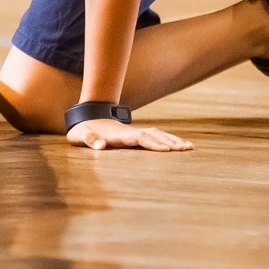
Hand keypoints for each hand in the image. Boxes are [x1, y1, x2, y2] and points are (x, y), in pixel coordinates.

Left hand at [67, 118, 192, 151]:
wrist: (86, 117)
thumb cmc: (82, 130)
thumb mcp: (80, 135)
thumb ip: (90, 140)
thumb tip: (101, 146)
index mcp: (118, 134)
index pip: (139, 138)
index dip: (152, 144)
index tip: (166, 150)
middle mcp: (130, 132)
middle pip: (153, 135)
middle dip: (169, 142)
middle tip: (185, 149)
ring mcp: (135, 132)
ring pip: (158, 134)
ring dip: (172, 140)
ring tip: (189, 147)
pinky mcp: (136, 135)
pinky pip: (156, 136)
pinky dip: (168, 139)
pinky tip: (179, 145)